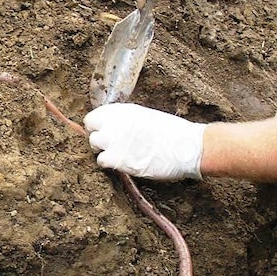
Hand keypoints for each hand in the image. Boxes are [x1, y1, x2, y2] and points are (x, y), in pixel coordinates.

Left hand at [84, 103, 205, 179]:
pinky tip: (121, 164)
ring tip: (116, 155)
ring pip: (93, 144)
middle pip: (90, 128)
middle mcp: (115, 123)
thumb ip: (128, 121)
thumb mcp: (146, 117)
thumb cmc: (173, 133)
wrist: (186, 147)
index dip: (98, 125)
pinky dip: (108, 163)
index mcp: (123, 111)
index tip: (105, 131)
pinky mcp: (118, 159)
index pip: (95, 115)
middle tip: (109, 145)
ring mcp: (114, 140)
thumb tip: (118, 127)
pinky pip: (101, 161)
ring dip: (102, 150)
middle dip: (97, 136)